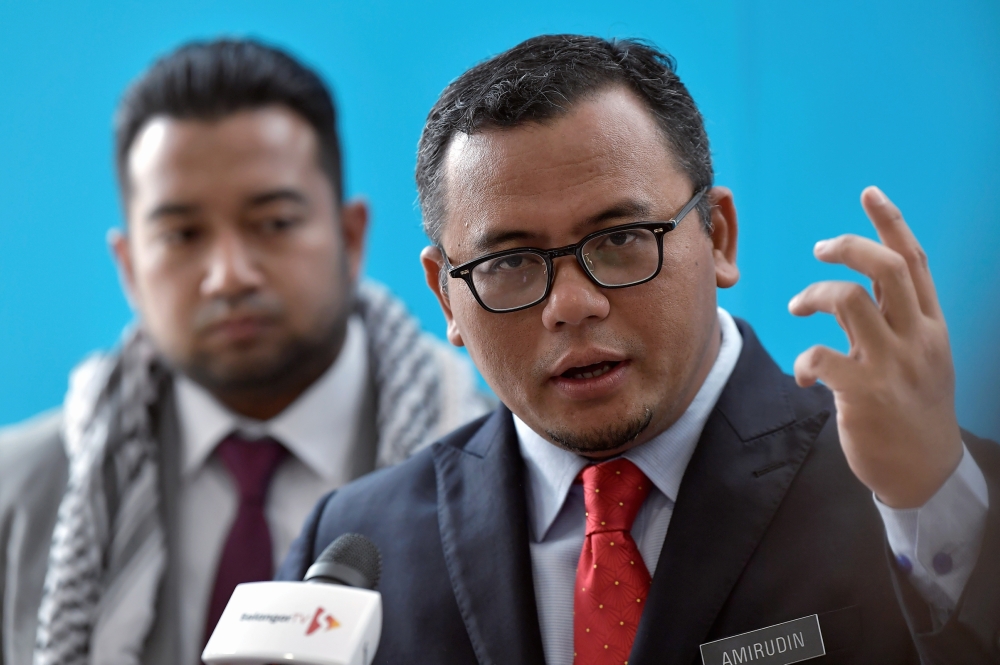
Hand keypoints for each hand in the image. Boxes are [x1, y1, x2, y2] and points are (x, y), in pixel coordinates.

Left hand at [788, 186, 961, 508]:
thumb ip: (898, 321)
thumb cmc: (915, 410)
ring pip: (848, 301)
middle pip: (885, 268)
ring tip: (798, 308)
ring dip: (813, 296)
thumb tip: (865, 286)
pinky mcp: (864, 393)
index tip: (869, 192)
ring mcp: (892, 365)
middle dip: (848, 247)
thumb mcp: (922, 358)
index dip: (891, 223)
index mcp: (931, 326)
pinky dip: (803, 360)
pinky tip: (803, 374)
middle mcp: (917, 339)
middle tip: (820, 250)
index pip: (914, 262)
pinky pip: (821, 357)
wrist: (925, 471)